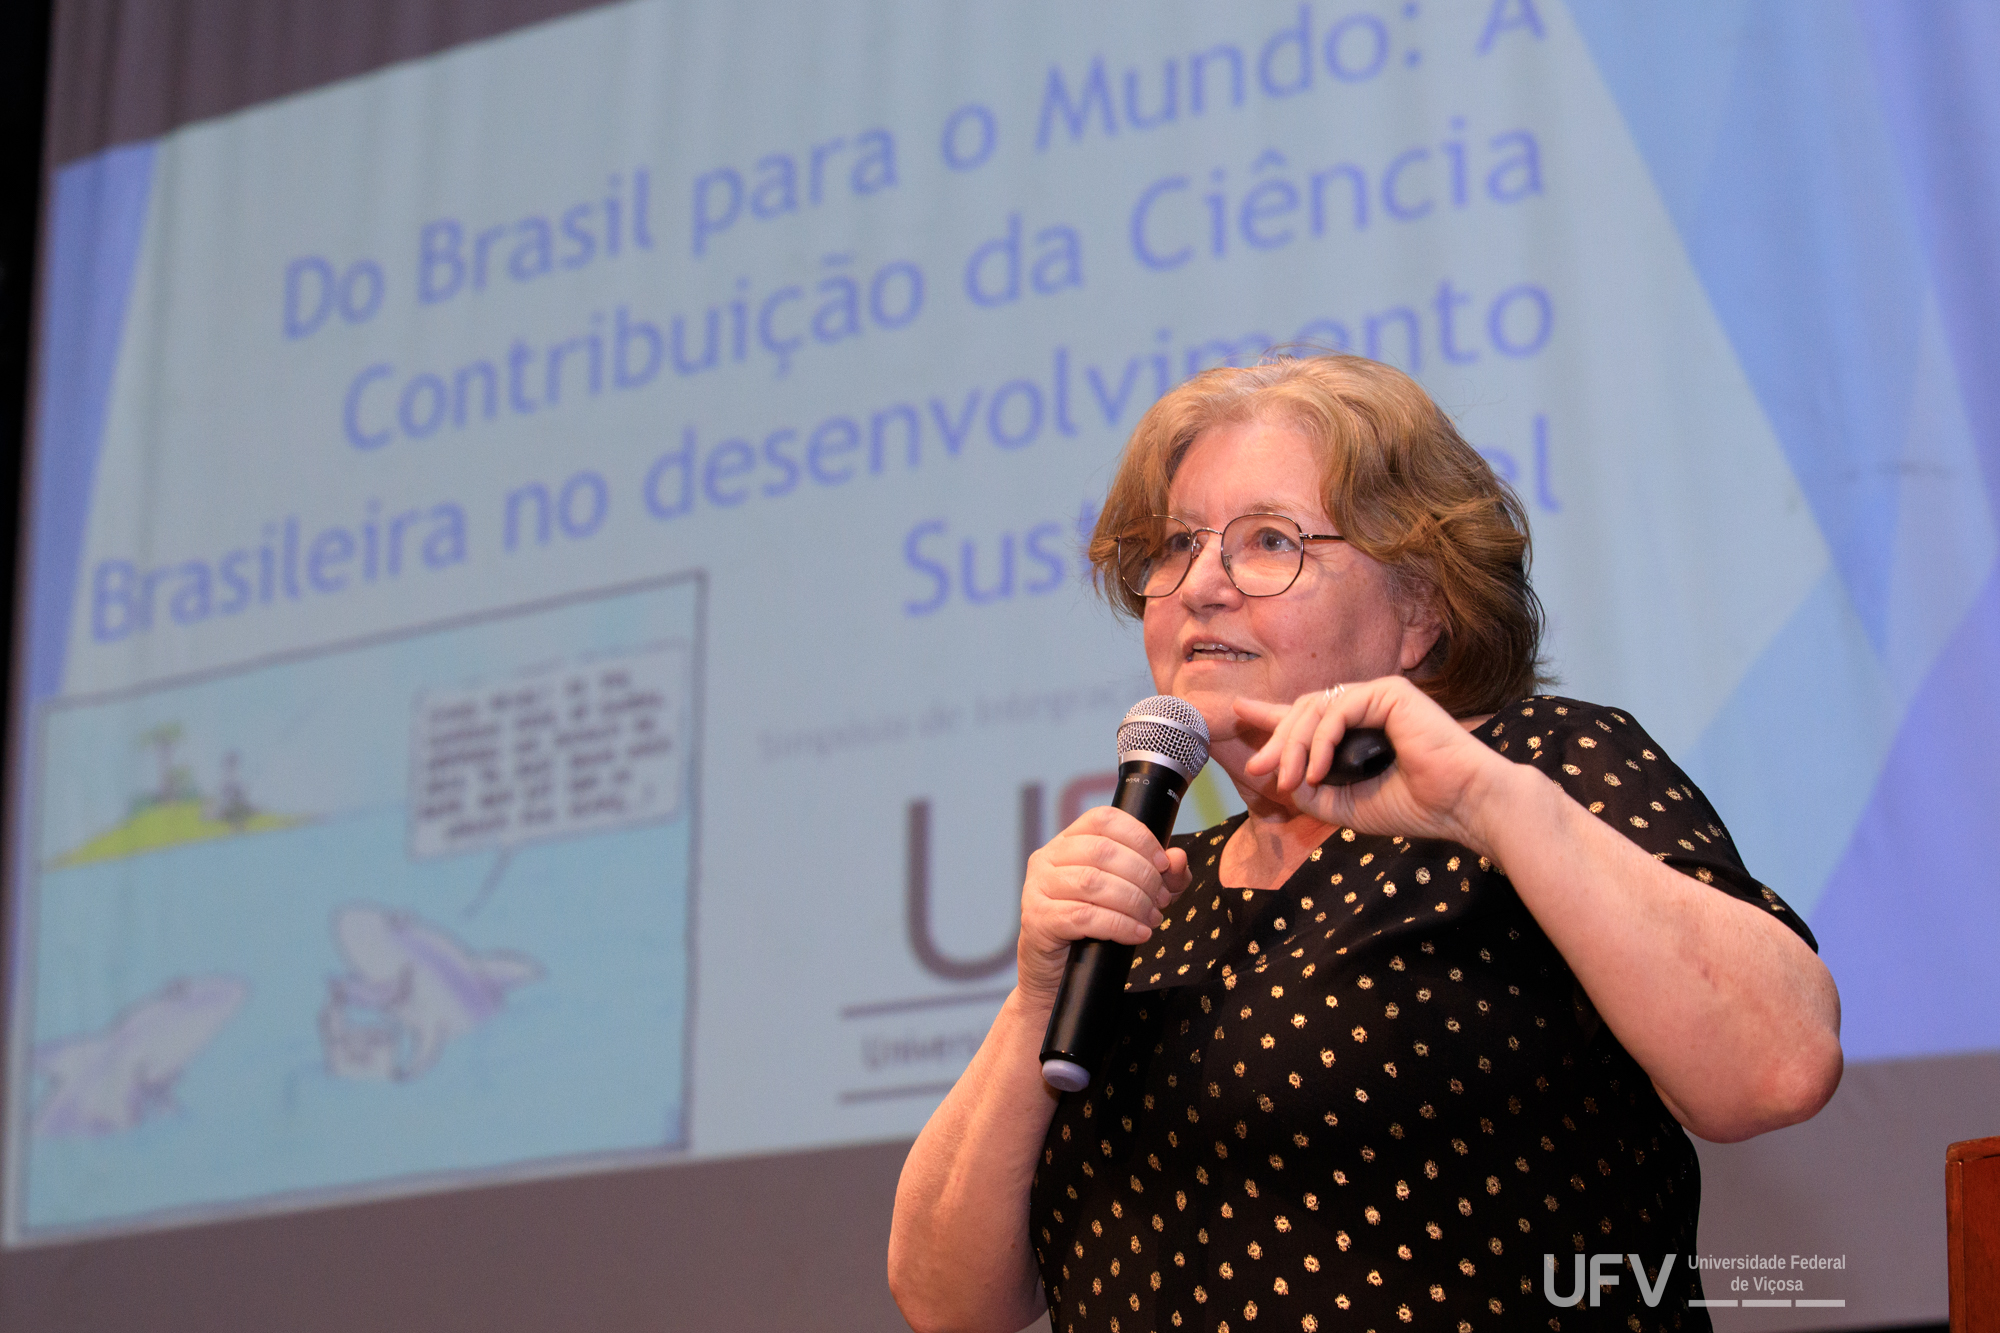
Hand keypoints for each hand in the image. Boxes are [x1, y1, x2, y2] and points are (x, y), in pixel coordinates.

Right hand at [1016, 806, 1191, 1005]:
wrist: (1059, 973)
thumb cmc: (1095, 927)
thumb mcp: (1136, 895)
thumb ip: (1161, 875)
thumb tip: (1178, 858)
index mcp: (1068, 841)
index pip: (1104, 819)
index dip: (1139, 837)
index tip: (1163, 863)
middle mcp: (1047, 857)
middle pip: (1102, 850)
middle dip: (1142, 876)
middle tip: (1161, 901)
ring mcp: (1037, 887)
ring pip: (1092, 882)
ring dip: (1133, 901)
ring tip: (1151, 918)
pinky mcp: (1037, 919)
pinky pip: (1083, 916)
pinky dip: (1119, 925)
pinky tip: (1138, 933)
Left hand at [1234, 676, 1514, 851]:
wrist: (1462, 805)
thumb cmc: (1415, 806)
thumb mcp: (1346, 805)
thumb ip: (1311, 789)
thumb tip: (1276, 774)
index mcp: (1359, 730)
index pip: (1308, 716)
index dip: (1272, 715)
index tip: (1239, 711)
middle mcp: (1367, 707)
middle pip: (1303, 711)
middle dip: (1276, 739)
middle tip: (1258, 768)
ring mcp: (1378, 695)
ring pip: (1314, 709)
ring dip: (1293, 745)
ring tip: (1287, 779)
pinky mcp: (1389, 692)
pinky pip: (1337, 710)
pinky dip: (1320, 740)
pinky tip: (1318, 769)